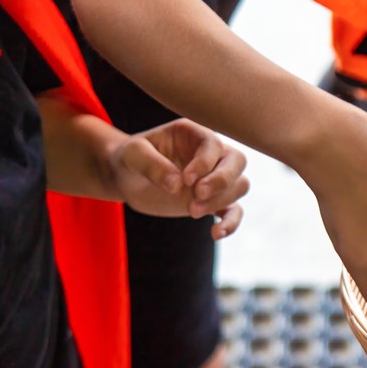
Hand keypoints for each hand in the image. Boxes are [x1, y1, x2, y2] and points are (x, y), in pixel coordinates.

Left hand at [108, 118, 249, 234]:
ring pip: (239, 185)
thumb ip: (152, 165)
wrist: (127, 177)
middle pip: (237, 161)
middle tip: (197, 195)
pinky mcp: (212, 200)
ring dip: (221, 200)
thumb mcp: (133, 155)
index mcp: (193, 134)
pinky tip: (215, 233)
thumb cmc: (130, 159)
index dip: (205, 163)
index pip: (213, 144)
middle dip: (221, 180)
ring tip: (192, 212)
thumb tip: (176, 185)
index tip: (186, 179)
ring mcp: (213, 177)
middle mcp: (209, 153)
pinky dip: (231, 222)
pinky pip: (234, 210)